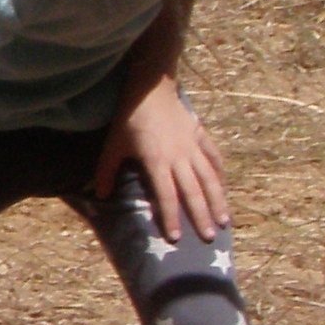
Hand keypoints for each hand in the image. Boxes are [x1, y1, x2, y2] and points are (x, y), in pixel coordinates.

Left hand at [96, 82, 228, 246]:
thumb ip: (107, 170)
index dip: (171, 218)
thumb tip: (100, 195)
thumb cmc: (129, 116)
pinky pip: (213, 158)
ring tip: (224, 221)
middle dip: (201, 216)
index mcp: (157, 161)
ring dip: (217, 200)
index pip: (167, 196)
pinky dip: (220, 174)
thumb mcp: (113, 144)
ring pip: (209, 178)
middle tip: (208, 238)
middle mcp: (179, 156)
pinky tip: (224, 188)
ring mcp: (192, 146)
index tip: (176, 238)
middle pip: (193, 192)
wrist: (151, 86)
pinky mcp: (200, 135)